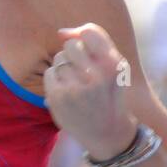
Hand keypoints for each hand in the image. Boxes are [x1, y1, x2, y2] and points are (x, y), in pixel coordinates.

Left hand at [43, 23, 138, 159]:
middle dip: (74, 56)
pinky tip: (67, 93)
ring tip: (77, 85)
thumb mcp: (116, 67)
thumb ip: (95, 42)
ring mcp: (75, 87)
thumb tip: (61, 32)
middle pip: (71, 45)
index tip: (88, 51)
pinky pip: (50, 73)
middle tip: (84, 74)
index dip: (84, 38)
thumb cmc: (110, 94)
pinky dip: (55, 81)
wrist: (108, 133)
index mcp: (113, 65)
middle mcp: (95, 75)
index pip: (89, 32)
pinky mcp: (58, 98)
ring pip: (59, 59)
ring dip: (65, 69)